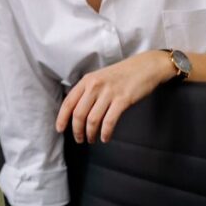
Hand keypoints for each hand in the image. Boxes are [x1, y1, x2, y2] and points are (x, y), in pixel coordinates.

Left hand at [55, 51, 175, 143]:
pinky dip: (105, 132)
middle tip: (79, 139)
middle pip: (78, 114)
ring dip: (90, 133)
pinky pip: (109, 121)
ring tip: (91, 139)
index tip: (60, 129)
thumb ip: (87, 91)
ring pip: (92, 119)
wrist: (146, 67)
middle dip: (76, 130)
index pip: (68, 102)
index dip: (62, 118)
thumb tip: (76, 110)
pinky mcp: (123, 100)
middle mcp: (95, 86)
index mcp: (87, 81)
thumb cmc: (122, 74)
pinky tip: (105, 137)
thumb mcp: (99, 77)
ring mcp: (109, 93)